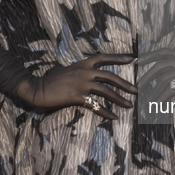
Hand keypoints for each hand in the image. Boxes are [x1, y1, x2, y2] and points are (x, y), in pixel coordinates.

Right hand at [16, 53, 136, 120]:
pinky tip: (113, 117)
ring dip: (120, 99)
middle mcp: (84, 72)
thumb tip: (91, 74)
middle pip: (110, 77)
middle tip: (137, 90)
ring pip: (106, 91)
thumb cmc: (51, 80)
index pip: (104, 57)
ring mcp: (81, 84)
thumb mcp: (68, 70)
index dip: (118, 58)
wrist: (38, 88)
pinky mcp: (77, 97)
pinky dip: (106, 112)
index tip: (132, 59)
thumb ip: (81, 71)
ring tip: (130, 106)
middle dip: (125, 84)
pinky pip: (95, 105)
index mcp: (83, 64)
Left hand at [137, 49, 174, 103]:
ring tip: (146, 101)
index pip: (162, 51)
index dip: (149, 56)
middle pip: (159, 66)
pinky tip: (156, 105)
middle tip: (137, 86)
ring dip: (152, 92)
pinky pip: (171, 90)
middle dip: (146, 76)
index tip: (138, 62)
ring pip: (163, 80)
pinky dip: (161, 98)